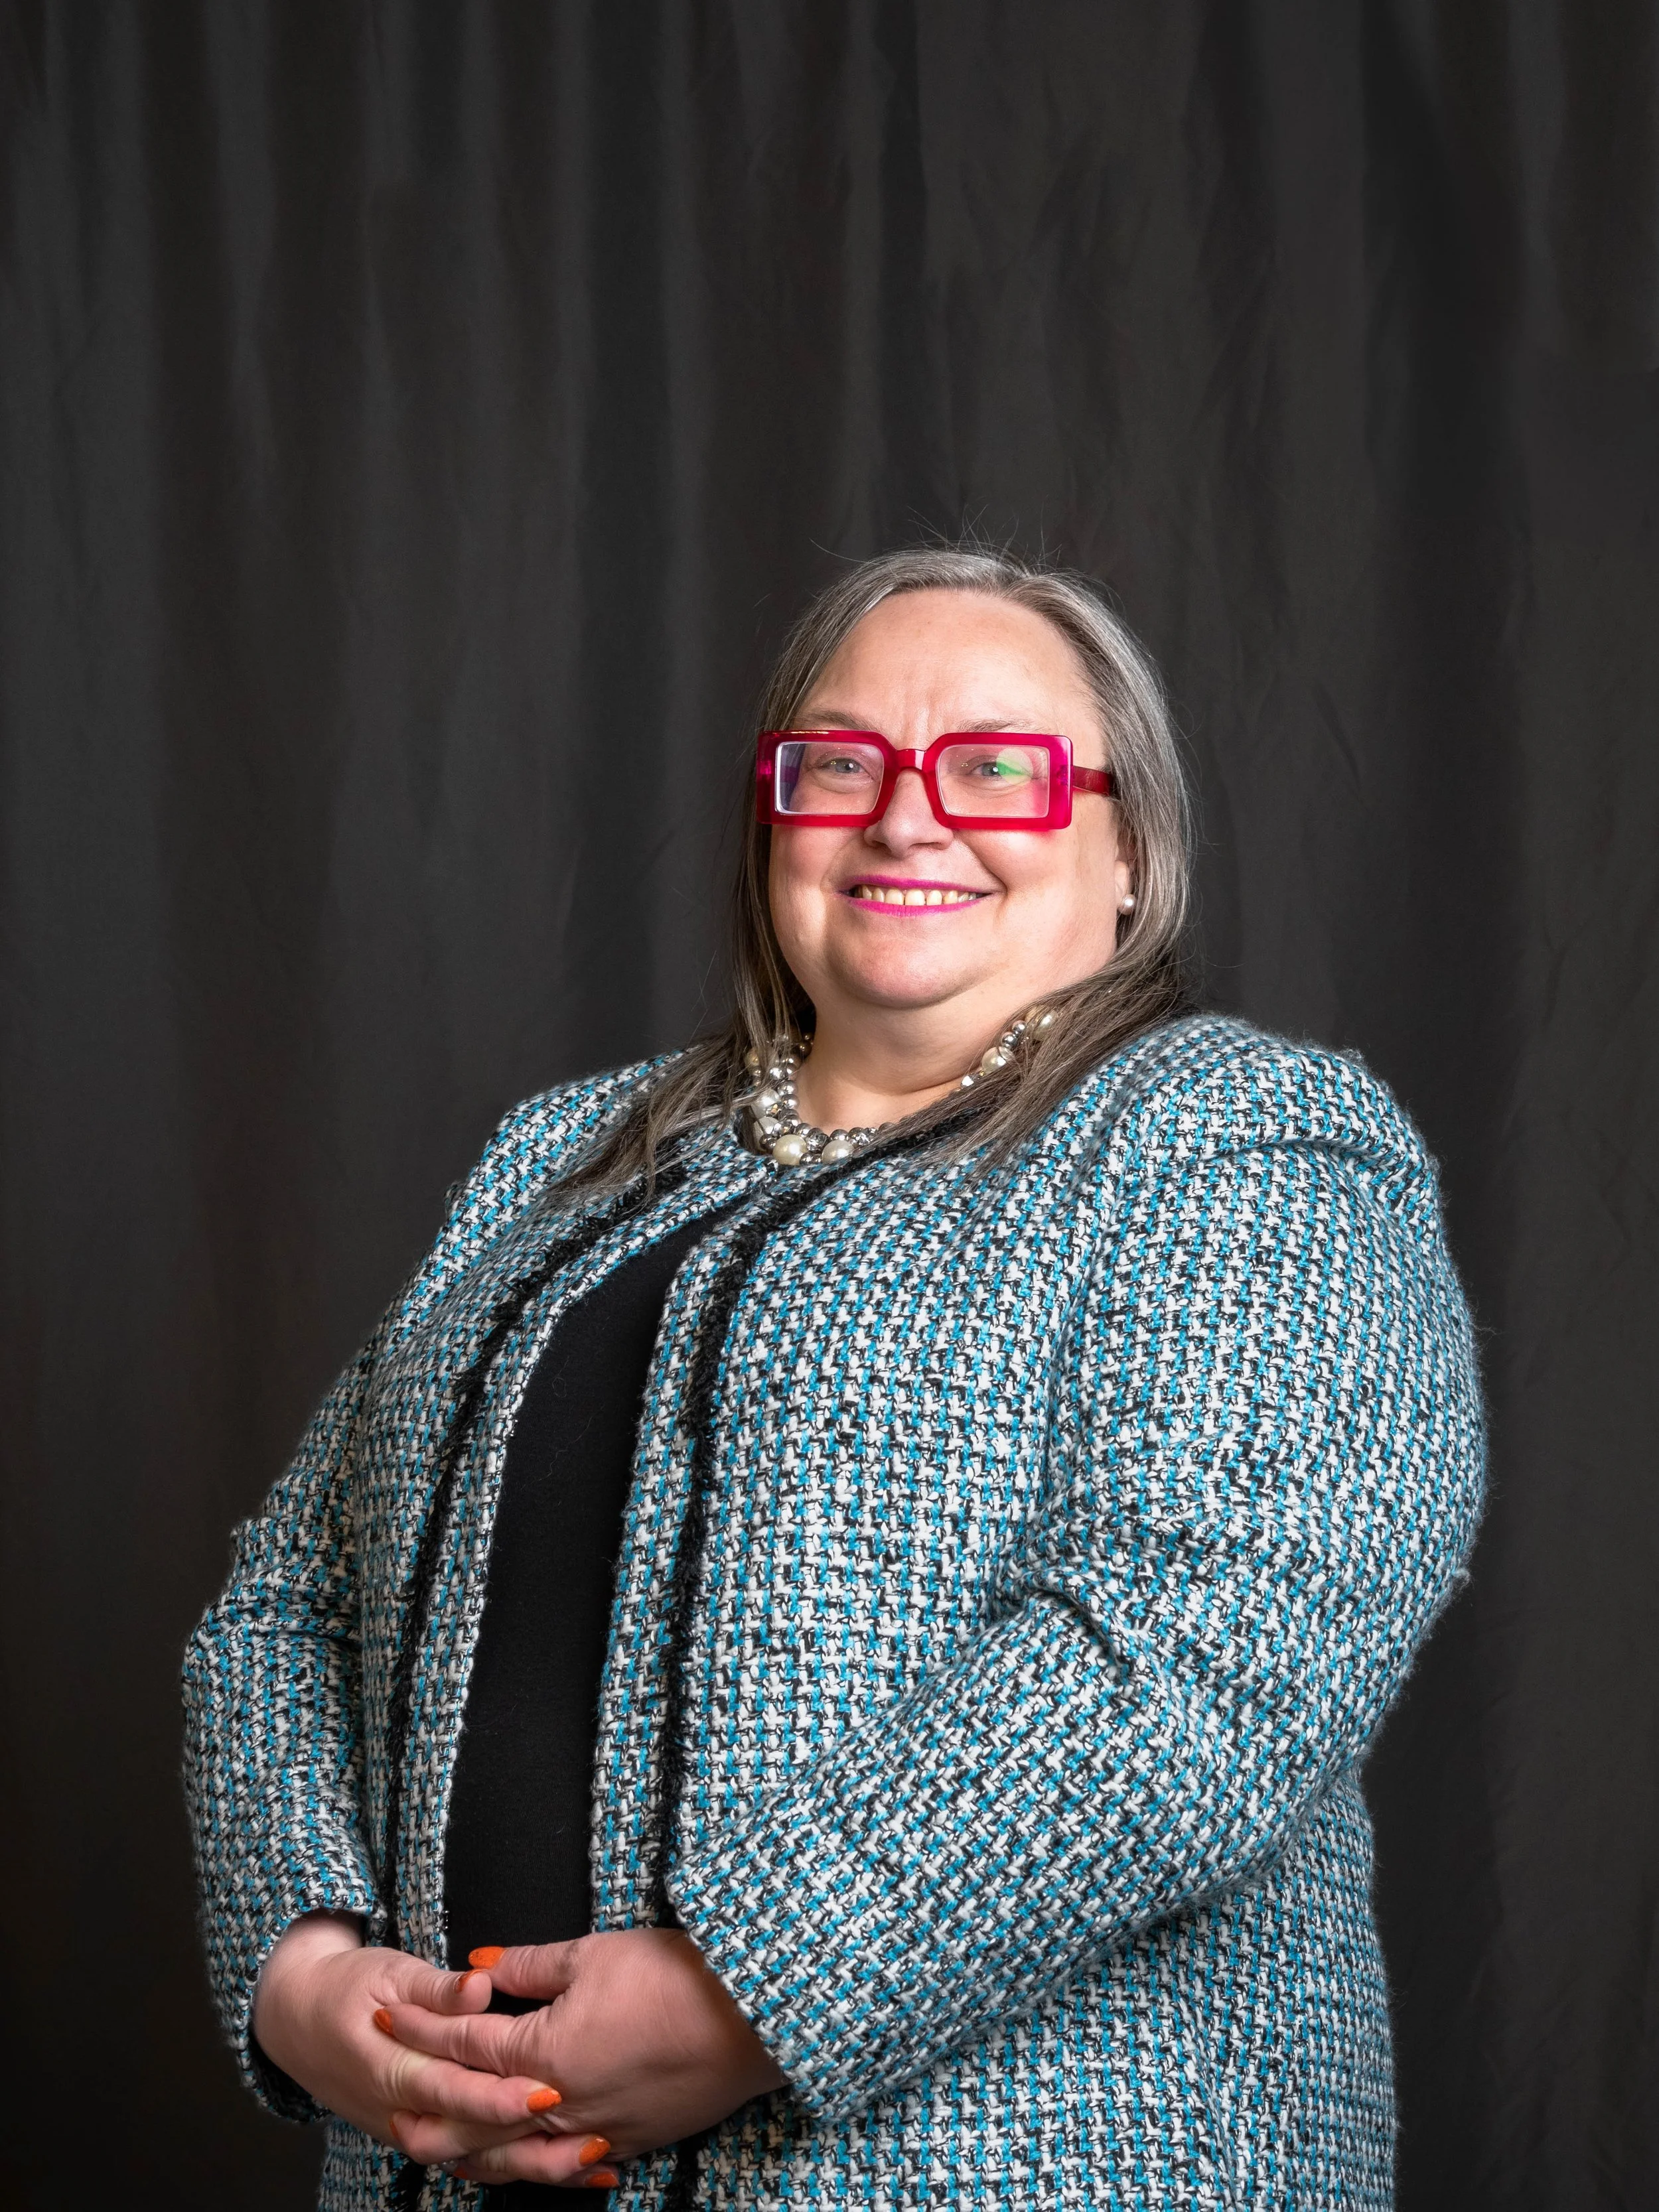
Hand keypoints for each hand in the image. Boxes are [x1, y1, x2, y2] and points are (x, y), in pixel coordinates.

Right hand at [252, 1913, 602, 2181]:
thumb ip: (437, 1988)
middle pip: (468, 2141)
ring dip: (531, 2165)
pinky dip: (515, 2165)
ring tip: (591, 2161)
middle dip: (529, 2146)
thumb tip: (479, 1985)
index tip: (549, 2092)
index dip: (500, 2096)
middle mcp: (399, 2112)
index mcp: (391, 2068)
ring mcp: (409, 2130)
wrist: (297, 2020)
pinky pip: (470, 2159)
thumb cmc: (347, 1989)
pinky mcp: (421, 2134)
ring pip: (473, 2161)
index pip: (452, 2090)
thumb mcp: (389, 1972)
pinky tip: (564, 2165)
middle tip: (588, 2140)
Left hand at [379, 1928, 785, 2187]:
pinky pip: (567, 2166)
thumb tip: (481, 1970)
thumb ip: (529, 1967)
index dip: (422, 2027)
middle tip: (391, 2107)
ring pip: (517, 2154)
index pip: (465, 2042)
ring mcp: (597, 2131)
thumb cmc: (676, 1978)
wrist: (752, 2017)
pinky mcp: (632, 2142)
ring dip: (473, 2151)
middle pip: (477, 2116)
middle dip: (430, 2109)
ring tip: (440, 2149)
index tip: (387, 2016)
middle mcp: (562, 2103)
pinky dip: (535, 2166)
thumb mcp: (594, 1954)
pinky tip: (523, 2164)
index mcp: (545, 2052)